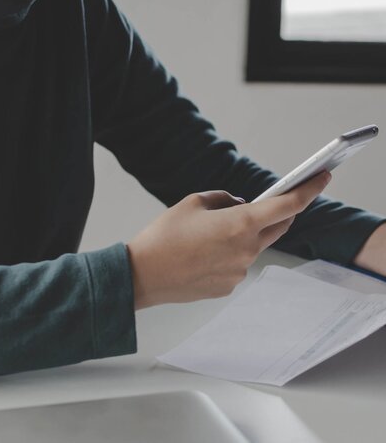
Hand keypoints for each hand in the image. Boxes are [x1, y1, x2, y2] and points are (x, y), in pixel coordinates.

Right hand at [126, 171, 330, 308]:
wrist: (143, 274)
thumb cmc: (164, 236)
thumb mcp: (192, 202)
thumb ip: (224, 199)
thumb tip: (239, 205)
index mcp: (239, 224)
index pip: (287, 206)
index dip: (309, 190)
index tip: (321, 179)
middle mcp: (247, 250)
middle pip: (278, 227)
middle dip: (276, 213)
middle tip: (261, 205)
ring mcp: (240, 271)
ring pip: (255, 246)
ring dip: (245, 235)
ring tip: (210, 235)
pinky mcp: (229, 286)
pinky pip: (239, 264)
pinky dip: (230, 254)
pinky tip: (203, 254)